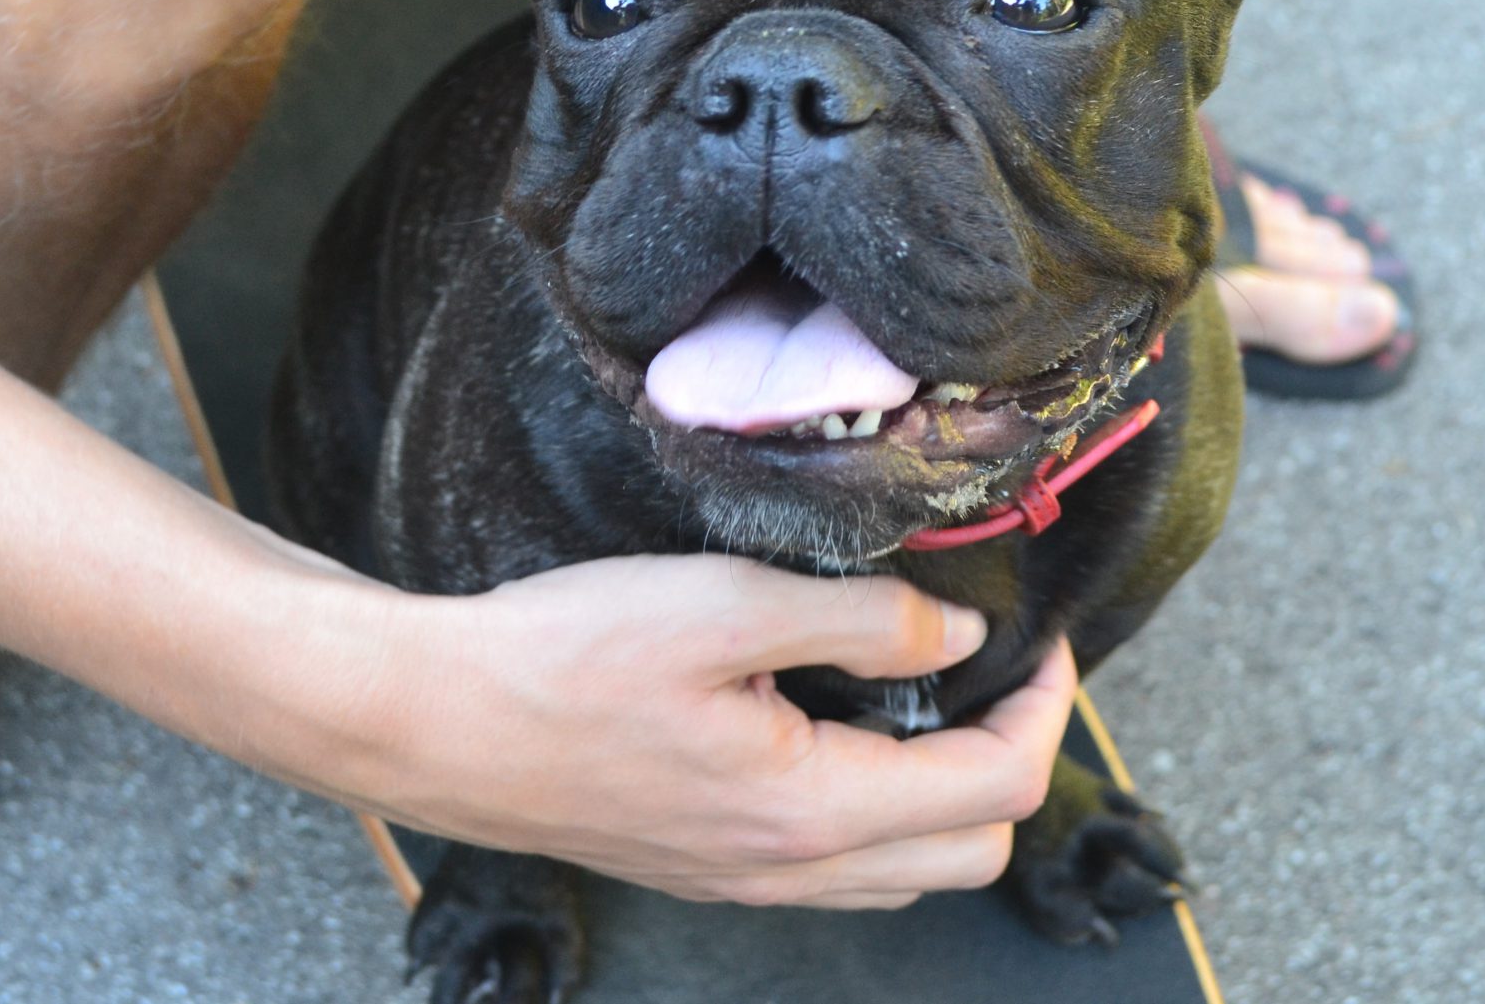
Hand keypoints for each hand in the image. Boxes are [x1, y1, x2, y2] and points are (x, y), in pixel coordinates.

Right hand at [360, 554, 1077, 908]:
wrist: (439, 722)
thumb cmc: (564, 657)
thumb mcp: (722, 605)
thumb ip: (860, 621)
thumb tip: (958, 642)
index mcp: (811, 808)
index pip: (996, 788)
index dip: (1045, 710)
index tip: (1040, 643)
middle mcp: (789, 868)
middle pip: (972, 854)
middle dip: (1010, 763)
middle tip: (994, 675)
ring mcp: (745, 880)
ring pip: (906, 873)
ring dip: (945, 795)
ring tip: (921, 698)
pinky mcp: (706, 867)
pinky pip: (836, 870)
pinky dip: (876, 810)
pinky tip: (834, 729)